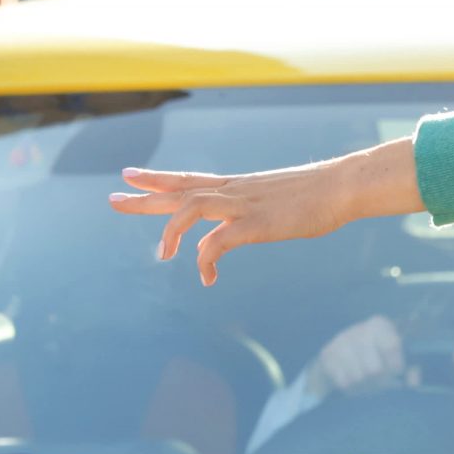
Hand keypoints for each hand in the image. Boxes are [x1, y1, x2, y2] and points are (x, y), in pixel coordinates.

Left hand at [110, 140, 423, 285]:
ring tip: (161, 254)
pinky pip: (217, 242)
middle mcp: (233, 191)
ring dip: (171, 231)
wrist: (341, 186)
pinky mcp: (255, 224)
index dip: (158, 179)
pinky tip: (207, 277)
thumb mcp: (281, 200)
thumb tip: (258, 218)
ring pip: (190, 209)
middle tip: (112, 198)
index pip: (189, 179)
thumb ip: (261, 209)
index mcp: (238, 186)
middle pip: (179, 190)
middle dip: (144, 197)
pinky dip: (205, 259)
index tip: (130, 175)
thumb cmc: (320, 194)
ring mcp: (242, 205)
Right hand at [311, 316, 405, 392]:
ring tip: (369, 383)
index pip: (392, 346)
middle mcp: (360, 330)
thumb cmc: (376, 355)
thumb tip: (413, 382)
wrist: (340, 351)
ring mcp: (341, 342)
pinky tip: (356, 383)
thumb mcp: (395, 357)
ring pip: (359, 378)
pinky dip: (353, 389)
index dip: (396, 365)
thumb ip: (410, 369)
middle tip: (382, 381)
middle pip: (374, 369)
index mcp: (380, 325)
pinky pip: (345, 382)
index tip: (397, 370)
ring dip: (367, 387)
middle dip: (381, 381)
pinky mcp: (328, 355)